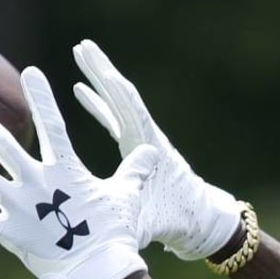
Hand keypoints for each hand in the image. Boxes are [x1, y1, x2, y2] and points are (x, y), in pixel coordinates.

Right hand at [71, 39, 242, 260]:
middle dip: (103, 72)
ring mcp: (141, 140)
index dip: (117, 95)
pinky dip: (98, 103)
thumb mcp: (154, 224)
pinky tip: (79, 89)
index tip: (104, 72)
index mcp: (151, 151)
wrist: (200, 221)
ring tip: (81, 52)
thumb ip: (135, 222)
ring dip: (99, 78)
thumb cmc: (179, 221)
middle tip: (84, 46)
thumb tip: (113, 232)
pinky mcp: (136, 145)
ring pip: (117, 103)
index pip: (133, 116)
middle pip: (123, 99)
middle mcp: (147, 138)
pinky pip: (113, 118)